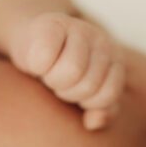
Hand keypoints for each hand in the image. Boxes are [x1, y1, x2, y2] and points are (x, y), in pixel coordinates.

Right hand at [10, 12, 125, 130]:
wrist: (31, 39)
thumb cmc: (60, 72)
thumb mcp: (86, 94)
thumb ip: (102, 110)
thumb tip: (94, 122)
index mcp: (115, 59)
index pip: (107, 95)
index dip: (87, 102)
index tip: (76, 91)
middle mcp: (101, 41)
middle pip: (88, 85)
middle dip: (67, 91)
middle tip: (59, 80)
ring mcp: (79, 28)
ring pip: (71, 71)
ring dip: (53, 80)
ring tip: (49, 72)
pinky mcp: (52, 24)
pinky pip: (45, 58)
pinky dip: (36, 66)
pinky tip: (36, 61)